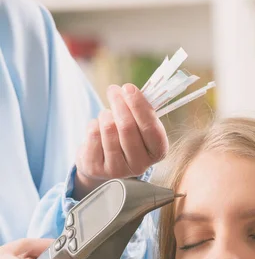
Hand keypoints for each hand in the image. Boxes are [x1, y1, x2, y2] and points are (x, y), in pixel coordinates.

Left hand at [73, 84, 168, 199]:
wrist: (103, 163)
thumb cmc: (126, 137)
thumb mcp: (140, 127)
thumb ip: (141, 111)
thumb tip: (130, 91)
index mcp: (157, 152)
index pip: (151, 128)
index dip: (139, 106)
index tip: (129, 88)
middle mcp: (140, 166)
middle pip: (127, 127)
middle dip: (118, 103)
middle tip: (113, 90)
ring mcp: (118, 170)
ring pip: (109, 129)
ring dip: (105, 114)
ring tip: (106, 114)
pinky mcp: (97, 169)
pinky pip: (93, 135)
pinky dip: (93, 124)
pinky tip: (97, 129)